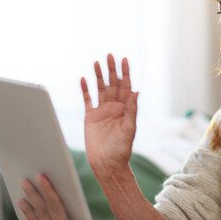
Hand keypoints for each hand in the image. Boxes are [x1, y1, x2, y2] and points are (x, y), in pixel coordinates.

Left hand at [17, 175, 84, 219]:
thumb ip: (79, 219)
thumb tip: (67, 202)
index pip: (53, 206)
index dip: (47, 189)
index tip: (41, 176)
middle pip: (41, 213)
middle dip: (33, 195)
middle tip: (24, 180)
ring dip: (28, 209)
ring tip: (21, 196)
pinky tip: (29, 214)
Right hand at [80, 54, 138, 175]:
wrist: (107, 164)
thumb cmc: (121, 149)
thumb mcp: (129, 129)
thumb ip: (131, 110)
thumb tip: (136, 92)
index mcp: (125, 109)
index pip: (125, 87)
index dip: (125, 73)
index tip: (124, 60)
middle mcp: (114, 108)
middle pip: (112, 84)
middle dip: (111, 70)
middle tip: (110, 55)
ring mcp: (102, 111)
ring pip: (100, 89)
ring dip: (98, 76)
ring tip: (96, 62)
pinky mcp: (90, 117)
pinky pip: (87, 100)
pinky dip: (85, 90)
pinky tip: (84, 79)